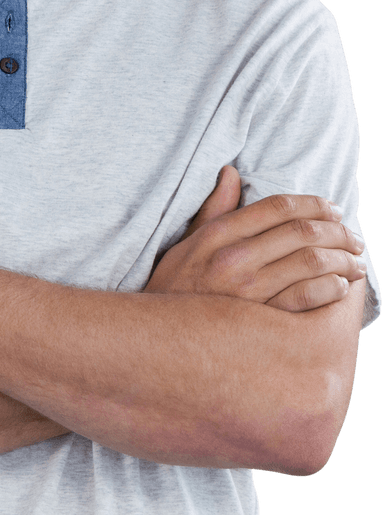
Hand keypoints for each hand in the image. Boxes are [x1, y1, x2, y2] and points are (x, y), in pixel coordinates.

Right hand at [144, 165, 366, 311]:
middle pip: (301, 231)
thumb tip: (230, 173)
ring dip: (343, 259)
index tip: (333, 209)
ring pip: (311, 262)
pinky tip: (340, 288)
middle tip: (353, 236)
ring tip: (356, 262)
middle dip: (337, 231)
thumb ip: (213, 209)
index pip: (277, 206)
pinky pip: (307, 298)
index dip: (312, 203)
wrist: (157, 342)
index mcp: (218, 234)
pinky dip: (331, 289)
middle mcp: (234, 257)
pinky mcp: (259, 322)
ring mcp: (248, 291)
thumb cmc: (174, 290)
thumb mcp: (186, 244)